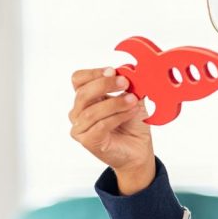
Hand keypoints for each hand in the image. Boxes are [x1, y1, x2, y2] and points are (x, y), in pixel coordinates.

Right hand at [69, 67, 154, 194]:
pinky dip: (118, 117)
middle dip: (105, 85)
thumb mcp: (133, 98)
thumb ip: (129, 84)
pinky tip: (132, 112)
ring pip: (91, 112)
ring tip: (133, 101)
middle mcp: (78, 113)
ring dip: (115, 103)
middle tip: (125, 82)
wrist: (139, 150)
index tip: (112, 71)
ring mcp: (81, 128)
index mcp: (86, 98)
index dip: (93, 73)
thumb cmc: (132, 124)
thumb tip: (129, 68)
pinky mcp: (88, 142)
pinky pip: (100, 126)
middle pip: (82, 93)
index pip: (78, 80)